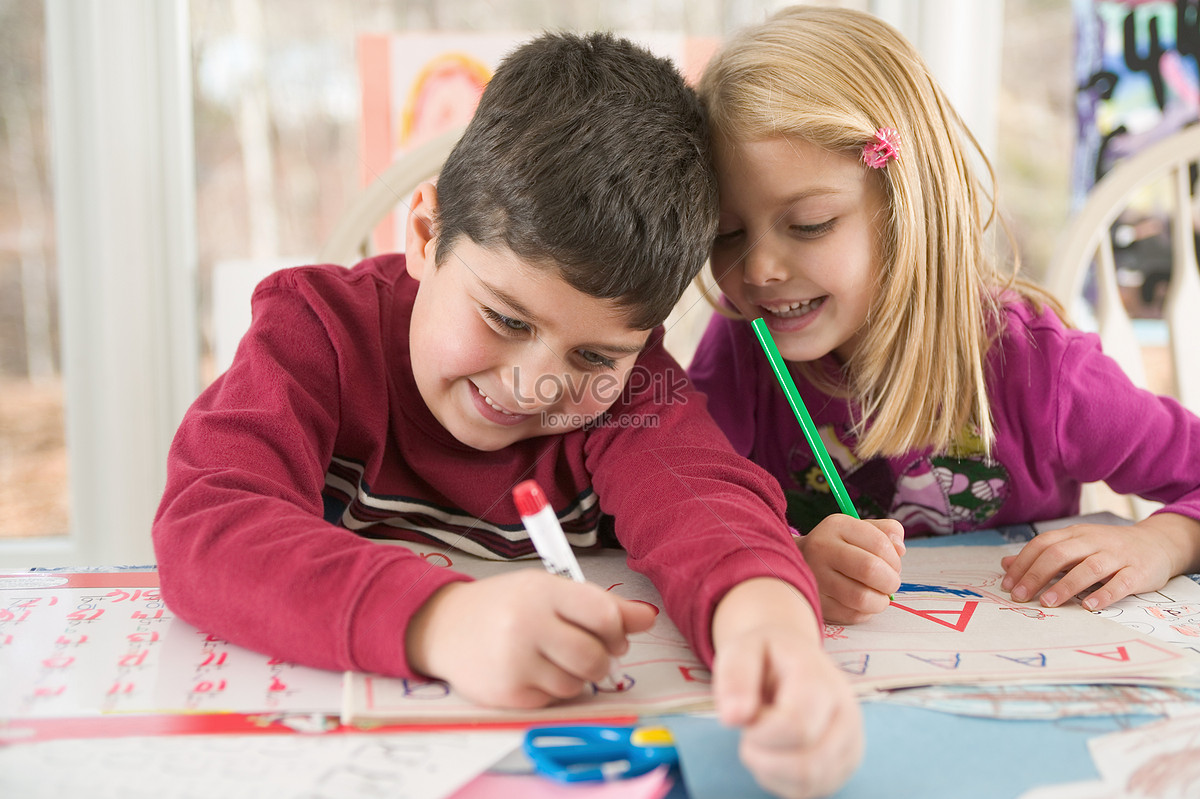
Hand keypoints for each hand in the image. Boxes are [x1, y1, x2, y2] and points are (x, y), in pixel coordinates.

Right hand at [405, 570, 656, 707]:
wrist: (445, 627)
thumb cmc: (507, 605)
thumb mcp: (551, 590)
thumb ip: (601, 605)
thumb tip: (648, 618)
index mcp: (543, 591)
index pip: (603, 615)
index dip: (619, 630)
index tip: (614, 634)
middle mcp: (527, 625)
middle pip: (594, 657)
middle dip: (602, 659)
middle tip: (588, 652)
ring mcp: (515, 662)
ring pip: (578, 683)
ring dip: (576, 675)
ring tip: (553, 657)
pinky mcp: (507, 694)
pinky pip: (555, 699)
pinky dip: (553, 688)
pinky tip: (533, 670)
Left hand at [712, 578, 862, 798]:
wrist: (792, 655)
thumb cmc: (764, 654)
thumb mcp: (741, 649)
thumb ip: (735, 677)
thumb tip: (733, 718)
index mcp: (822, 680)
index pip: (797, 727)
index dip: (760, 733)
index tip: (747, 716)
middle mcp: (847, 714)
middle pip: (807, 765)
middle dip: (762, 757)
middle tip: (750, 731)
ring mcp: (850, 743)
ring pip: (809, 783)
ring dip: (770, 770)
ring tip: (762, 739)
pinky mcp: (844, 765)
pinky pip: (810, 792)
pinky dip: (781, 780)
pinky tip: (774, 753)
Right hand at [797, 514, 904, 623]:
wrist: (800, 561)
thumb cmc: (840, 546)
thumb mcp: (860, 529)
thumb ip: (886, 532)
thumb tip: (900, 549)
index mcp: (836, 526)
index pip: (880, 544)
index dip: (895, 560)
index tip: (894, 566)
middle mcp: (821, 548)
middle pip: (870, 569)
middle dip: (890, 581)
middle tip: (890, 583)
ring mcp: (815, 577)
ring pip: (861, 597)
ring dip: (880, 600)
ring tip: (879, 595)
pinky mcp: (816, 602)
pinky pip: (851, 615)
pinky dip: (865, 612)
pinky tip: (863, 603)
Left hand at [1000, 513, 1199, 610]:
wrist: (1157, 544)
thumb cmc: (1108, 549)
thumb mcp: (1075, 547)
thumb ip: (1042, 556)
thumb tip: (1006, 564)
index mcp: (1075, 534)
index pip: (1042, 545)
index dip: (1023, 564)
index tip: (1008, 585)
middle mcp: (1094, 541)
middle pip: (1060, 554)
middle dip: (1036, 576)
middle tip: (1020, 597)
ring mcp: (1117, 556)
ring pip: (1088, 568)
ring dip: (1065, 586)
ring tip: (1048, 603)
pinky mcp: (1138, 572)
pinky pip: (1120, 583)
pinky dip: (1104, 595)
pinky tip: (1088, 607)